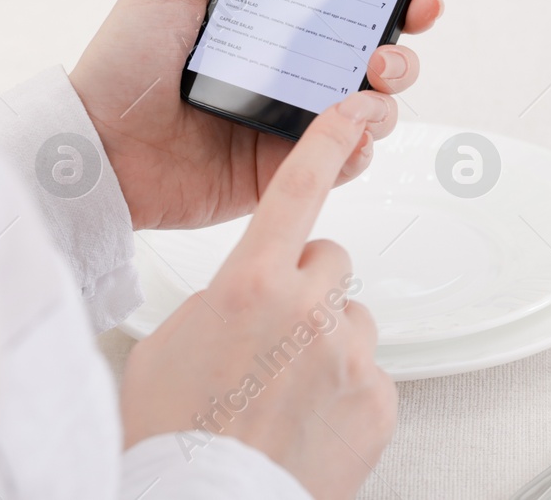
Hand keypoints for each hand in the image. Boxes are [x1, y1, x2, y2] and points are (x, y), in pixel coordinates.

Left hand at [68, 0, 443, 229]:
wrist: (97, 148)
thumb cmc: (123, 61)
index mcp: (275, 25)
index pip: (350, 2)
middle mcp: (294, 71)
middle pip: (378, 51)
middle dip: (409, 36)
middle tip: (412, 21)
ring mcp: (296, 122)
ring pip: (375, 105)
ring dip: (391, 88)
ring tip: (374, 75)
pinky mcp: (290, 169)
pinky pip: (347, 159)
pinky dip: (360, 144)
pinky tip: (350, 127)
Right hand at [121, 91, 397, 499]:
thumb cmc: (173, 438)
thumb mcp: (170, 344)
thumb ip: (218, 296)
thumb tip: (243, 289)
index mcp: (249, 285)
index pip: (297, 191)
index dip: (324, 143)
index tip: (350, 111)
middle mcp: (307, 310)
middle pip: (328, 261)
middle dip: (305, 286)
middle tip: (269, 337)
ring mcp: (350, 353)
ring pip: (348, 319)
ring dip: (324, 343)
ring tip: (281, 392)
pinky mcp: (379, 396)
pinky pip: (368, 372)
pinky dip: (342, 391)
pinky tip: (306, 421)